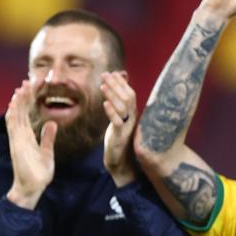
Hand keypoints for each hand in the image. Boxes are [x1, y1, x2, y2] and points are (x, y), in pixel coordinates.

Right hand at [6, 80, 54, 209]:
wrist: (33, 187)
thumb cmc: (39, 173)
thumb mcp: (47, 152)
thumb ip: (48, 138)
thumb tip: (52, 124)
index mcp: (27, 136)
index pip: (27, 113)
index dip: (29, 100)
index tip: (34, 87)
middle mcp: (20, 135)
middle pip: (20, 111)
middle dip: (23, 96)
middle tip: (27, 81)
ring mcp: (17, 139)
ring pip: (15, 116)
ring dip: (18, 102)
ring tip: (21, 88)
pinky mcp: (17, 144)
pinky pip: (13, 126)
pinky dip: (13, 114)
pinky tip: (14, 104)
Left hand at [101, 71, 137, 186]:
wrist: (121, 162)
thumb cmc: (119, 140)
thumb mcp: (119, 121)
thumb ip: (119, 107)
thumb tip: (118, 94)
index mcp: (132, 114)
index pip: (130, 94)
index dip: (121, 83)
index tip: (113, 72)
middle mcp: (133, 118)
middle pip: (127, 97)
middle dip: (116, 85)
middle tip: (105, 74)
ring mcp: (128, 127)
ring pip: (123, 108)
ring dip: (113, 95)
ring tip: (103, 85)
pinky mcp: (120, 136)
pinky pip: (117, 122)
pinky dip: (111, 112)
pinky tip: (105, 104)